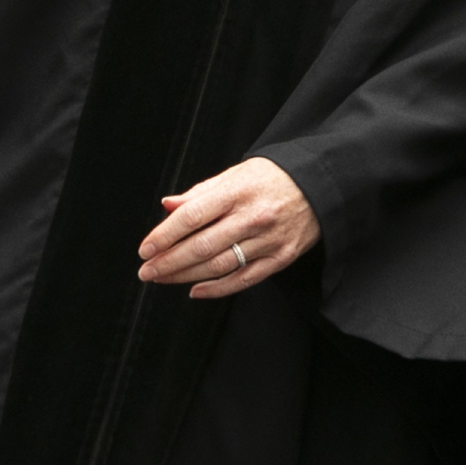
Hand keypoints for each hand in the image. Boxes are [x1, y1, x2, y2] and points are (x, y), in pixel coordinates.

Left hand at [137, 156, 320, 299]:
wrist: (320, 186)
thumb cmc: (272, 178)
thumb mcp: (236, 174)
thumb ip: (201, 192)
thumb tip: (168, 205)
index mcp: (237, 191)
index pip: (193, 215)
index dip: (165, 234)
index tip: (145, 248)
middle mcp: (252, 217)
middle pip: (202, 246)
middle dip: (169, 261)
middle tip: (146, 270)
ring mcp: (268, 240)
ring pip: (219, 266)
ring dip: (186, 276)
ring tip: (163, 278)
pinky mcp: (280, 258)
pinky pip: (244, 279)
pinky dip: (217, 289)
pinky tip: (195, 290)